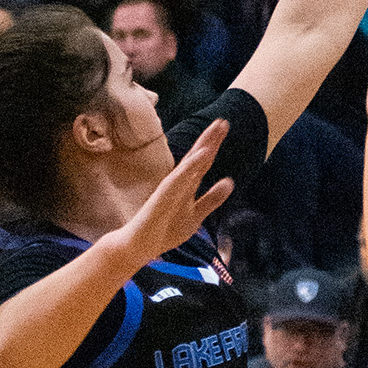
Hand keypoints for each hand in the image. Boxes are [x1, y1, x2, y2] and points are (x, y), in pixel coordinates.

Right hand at [104, 120, 232, 275]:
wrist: (138, 245)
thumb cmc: (164, 230)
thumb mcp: (196, 215)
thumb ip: (212, 199)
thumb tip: (229, 182)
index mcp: (186, 186)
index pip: (202, 162)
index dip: (212, 144)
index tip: (224, 125)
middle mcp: (178, 183)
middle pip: (196, 158)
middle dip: (209, 140)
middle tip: (223, 121)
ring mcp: (170, 189)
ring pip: (188, 165)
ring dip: (201, 148)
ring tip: (214, 131)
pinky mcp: (162, 198)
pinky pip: (178, 181)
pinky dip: (190, 168)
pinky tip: (201, 155)